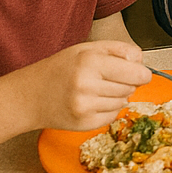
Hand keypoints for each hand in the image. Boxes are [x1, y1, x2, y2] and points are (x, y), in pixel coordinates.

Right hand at [18, 40, 150, 131]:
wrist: (29, 96)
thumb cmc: (60, 69)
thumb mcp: (88, 48)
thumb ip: (119, 50)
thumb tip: (142, 62)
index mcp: (90, 62)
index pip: (135, 72)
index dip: (142, 73)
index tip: (142, 73)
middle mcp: (87, 86)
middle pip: (131, 88)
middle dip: (126, 83)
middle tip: (108, 78)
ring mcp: (85, 107)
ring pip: (123, 102)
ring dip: (117, 96)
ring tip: (97, 89)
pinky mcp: (84, 124)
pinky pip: (112, 116)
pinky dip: (108, 109)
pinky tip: (92, 102)